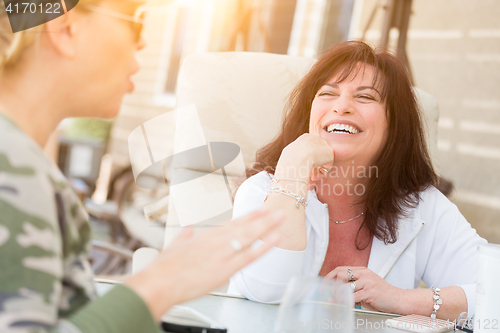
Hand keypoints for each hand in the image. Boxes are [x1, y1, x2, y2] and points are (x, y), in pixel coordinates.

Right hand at [126, 209, 284, 319]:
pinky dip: (264, 247)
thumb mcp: (174, 247)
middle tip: (279, 208)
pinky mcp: (224, 269)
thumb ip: (184, 237)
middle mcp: (217, 242)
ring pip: (250, 236)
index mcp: (206, 237)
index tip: (261, 209)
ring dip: (267, 225)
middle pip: (244, 226)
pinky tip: (274, 239)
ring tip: (281, 217)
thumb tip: (187, 230)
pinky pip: (249, 256)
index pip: (233, 223)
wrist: (158, 282)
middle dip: (263, 217)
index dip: (249, 216)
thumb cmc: (164, 268)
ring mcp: (222, 254)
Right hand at [276, 133, 333, 186]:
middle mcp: (316, 138)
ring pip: (322, 160)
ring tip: (311, 178)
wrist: (297, 159)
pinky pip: (326, 166)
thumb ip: (296, 153)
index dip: (308, 158)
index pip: (311, 147)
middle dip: (314, 165)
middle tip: (308, 174)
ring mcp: (324, 145)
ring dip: (317, 170)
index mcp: (306, 137)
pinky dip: (321, 173)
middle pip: (317, 153)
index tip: (304, 167)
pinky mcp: (330, 153)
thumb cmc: (289, 158)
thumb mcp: (289, 152)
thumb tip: (294, 159)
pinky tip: (314, 177)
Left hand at [325, 266, 403, 313]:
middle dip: (330, 284)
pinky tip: (344, 305)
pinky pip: (353, 297)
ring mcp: (367, 281)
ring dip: (338, 295)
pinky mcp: (370, 291)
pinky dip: (346, 302)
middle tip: (326, 293)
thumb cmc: (381, 295)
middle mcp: (364, 273)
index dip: (329, 277)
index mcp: (362, 270)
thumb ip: (352, 288)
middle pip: (340, 274)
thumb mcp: (366, 287)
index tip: (323, 285)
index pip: (340, 269)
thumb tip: (334, 295)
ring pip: (345, 286)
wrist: (399, 300)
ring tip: (335, 301)